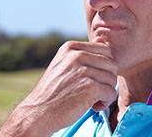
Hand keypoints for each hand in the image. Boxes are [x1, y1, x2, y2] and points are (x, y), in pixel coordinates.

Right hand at [0, 38, 117, 135]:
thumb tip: (101, 38)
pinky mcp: (90, 87)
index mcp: (71, 47)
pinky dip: (104, 103)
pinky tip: (92, 106)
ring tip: (91, 100)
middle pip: (112, 64)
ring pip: (112, 79)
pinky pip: (111, 93)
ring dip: (105, 93)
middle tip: (93, 91)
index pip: (105, 50)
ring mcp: (83, 70)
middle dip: (107, 80)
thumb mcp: (63, 65)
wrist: (38, 113)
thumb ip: (83, 53)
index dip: (103, 68)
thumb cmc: (53, 92)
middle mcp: (77, 55)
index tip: (91, 79)